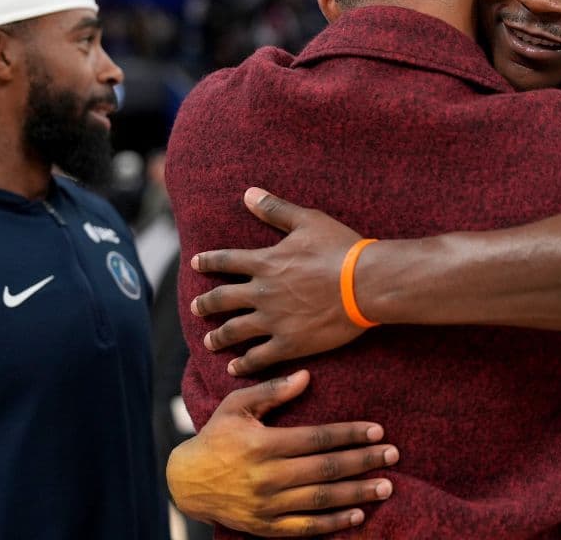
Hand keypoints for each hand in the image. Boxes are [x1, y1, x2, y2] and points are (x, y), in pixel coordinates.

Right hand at [166, 370, 398, 535]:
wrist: (187, 482)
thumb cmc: (217, 436)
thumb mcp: (236, 406)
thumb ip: (271, 391)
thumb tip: (306, 376)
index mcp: (263, 445)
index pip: (317, 438)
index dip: (350, 434)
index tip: (378, 430)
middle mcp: (268, 477)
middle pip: (326, 469)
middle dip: (363, 461)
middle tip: (393, 455)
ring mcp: (267, 505)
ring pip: (321, 499)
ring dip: (357, 493)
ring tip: (386, 486)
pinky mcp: (266, 526)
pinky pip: (306, 527)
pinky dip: (333, 522)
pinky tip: (358, 514)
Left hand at [191, 187, 366, 374]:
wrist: (365, 284)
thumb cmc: (341, 249)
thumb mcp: (308, 221)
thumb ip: (276, 210)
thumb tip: (248, 194)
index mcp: (265, 262)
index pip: (226, 261)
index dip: (208, 261)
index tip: (195, 263)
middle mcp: (262, 293)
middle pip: (223, 299)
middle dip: (206, 304)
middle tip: (196, 308)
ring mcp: (273, 320)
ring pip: (235, 331)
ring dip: (219, 337)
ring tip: (210, 342)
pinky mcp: (290, 343)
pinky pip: (259, 357)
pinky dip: (244, 364)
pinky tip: (235, 368)